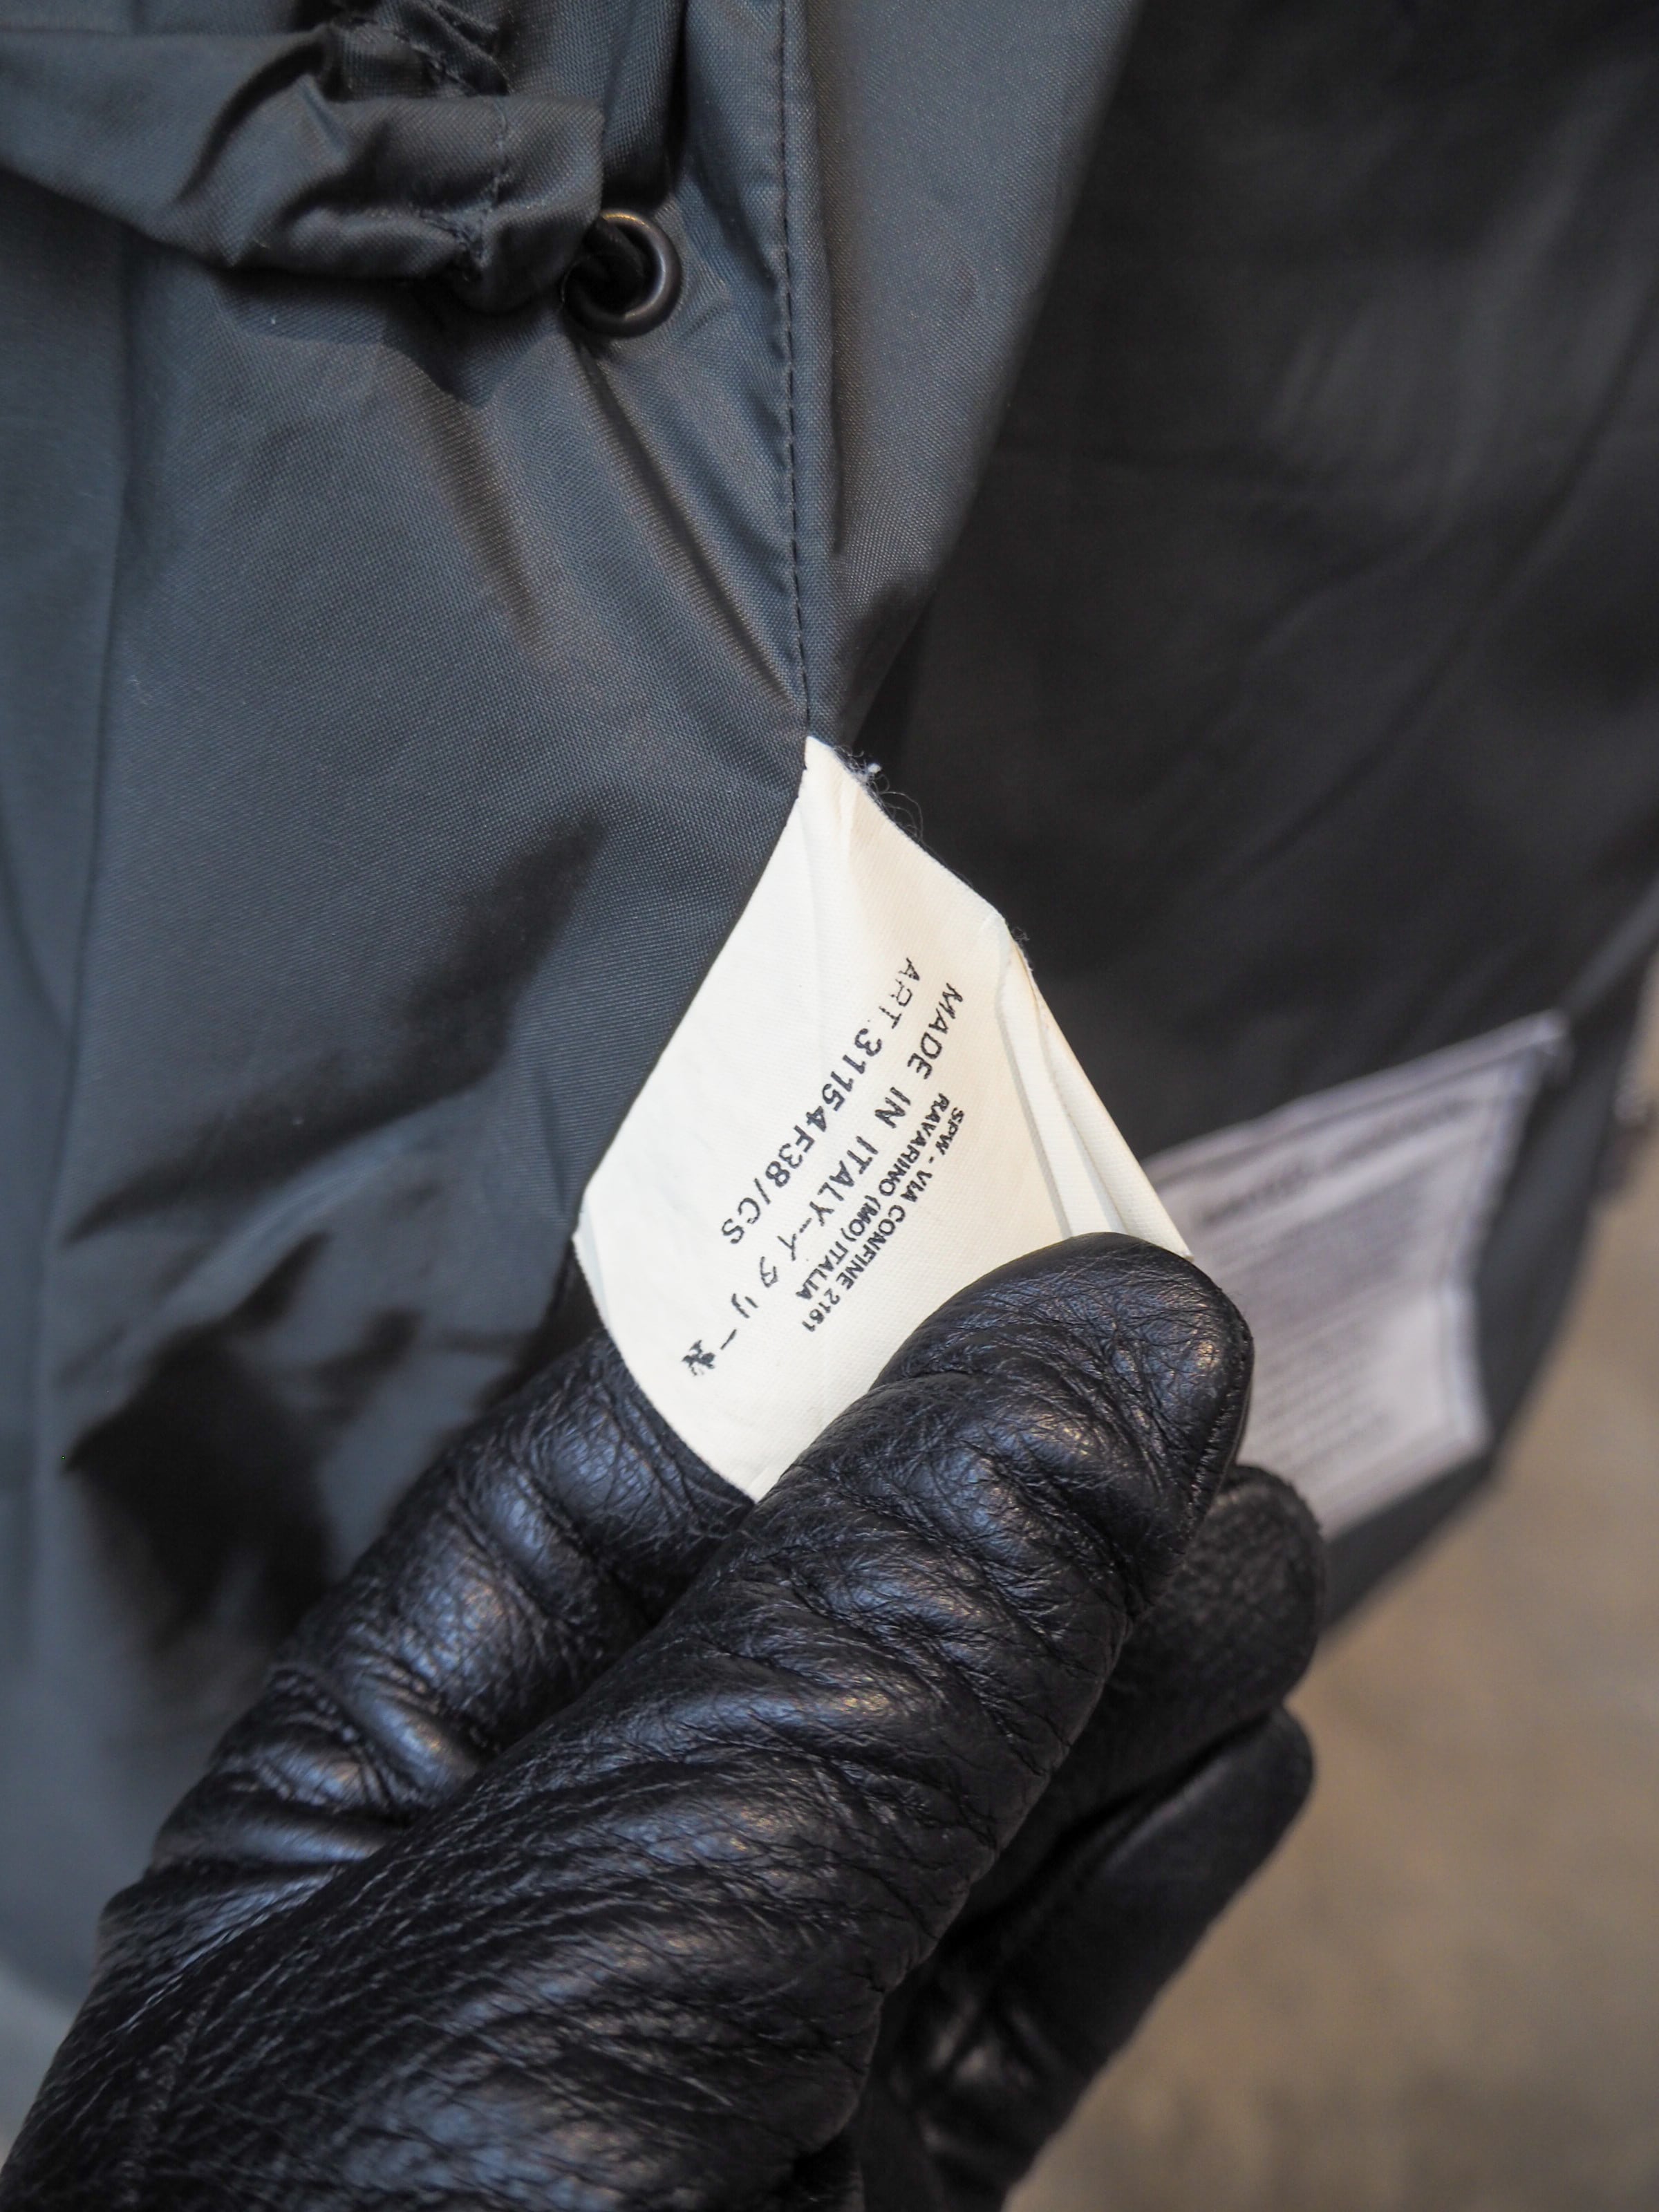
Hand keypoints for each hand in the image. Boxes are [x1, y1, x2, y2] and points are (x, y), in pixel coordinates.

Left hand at [0, 1236, 1320, 2210]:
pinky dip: (1137, 1879)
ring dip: (1115, 1668)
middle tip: (1189, 1369)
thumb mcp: (607, 1947)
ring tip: (1247, 1543)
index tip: (1029, 1210)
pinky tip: (1231, 1766)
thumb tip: (1102, 1343)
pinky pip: (1022, 2005)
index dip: (831, 1320)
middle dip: (1010, 1496)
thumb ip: (862, 1650)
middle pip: (826, 1622)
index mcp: (393, 1794)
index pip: (628, 1468)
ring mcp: (721, 2068)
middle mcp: (559, 1901)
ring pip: (956, 1804)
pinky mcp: (860, 2203)